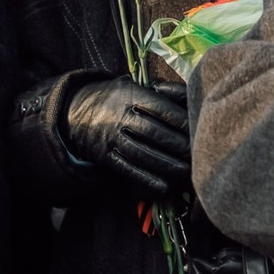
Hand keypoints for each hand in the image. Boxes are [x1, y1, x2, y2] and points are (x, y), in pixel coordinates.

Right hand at [63, 77, 190, 195]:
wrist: (75, 111)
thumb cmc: (117, 98)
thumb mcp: (135, 86)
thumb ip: (163, 91)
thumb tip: (191, 96)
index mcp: (130, 95)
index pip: (160, 109)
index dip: (180, 121)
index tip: (197, 130)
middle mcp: (119, 115)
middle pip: (153, 132)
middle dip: (178, 145)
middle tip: (197, 154)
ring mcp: (110, 136)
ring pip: (141, 153)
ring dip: (165, 165)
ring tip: (185, 172)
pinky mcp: (104, 155)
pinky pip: (126, 169)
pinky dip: (145, 179)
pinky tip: (163, 187)